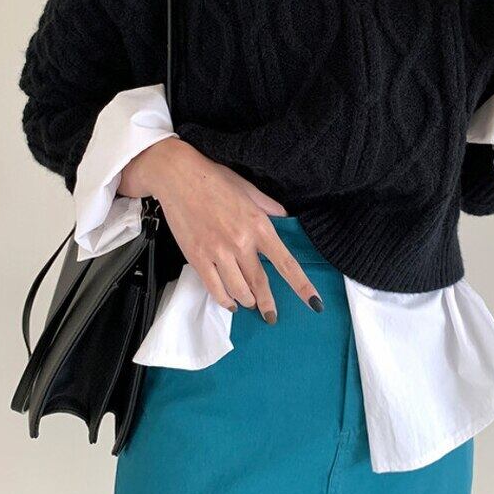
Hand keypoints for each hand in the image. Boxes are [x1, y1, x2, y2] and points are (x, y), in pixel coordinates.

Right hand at [119, 137, 322, 322]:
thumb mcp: (250, 189)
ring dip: (247, 301)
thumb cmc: (215, 180)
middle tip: (272, 316)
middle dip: (268, 304)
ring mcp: (218, 253)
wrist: (178, 177)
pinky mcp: (197, 258)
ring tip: (250, 303)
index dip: (302, 286)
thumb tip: (286, 219)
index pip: (286, 263)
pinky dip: (225, 300)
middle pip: (260, 284)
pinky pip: (215, 289)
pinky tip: (230, 302)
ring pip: (238, 291)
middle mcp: (241, 243)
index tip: (314, 304)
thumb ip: (270, 208)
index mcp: (259, 226)